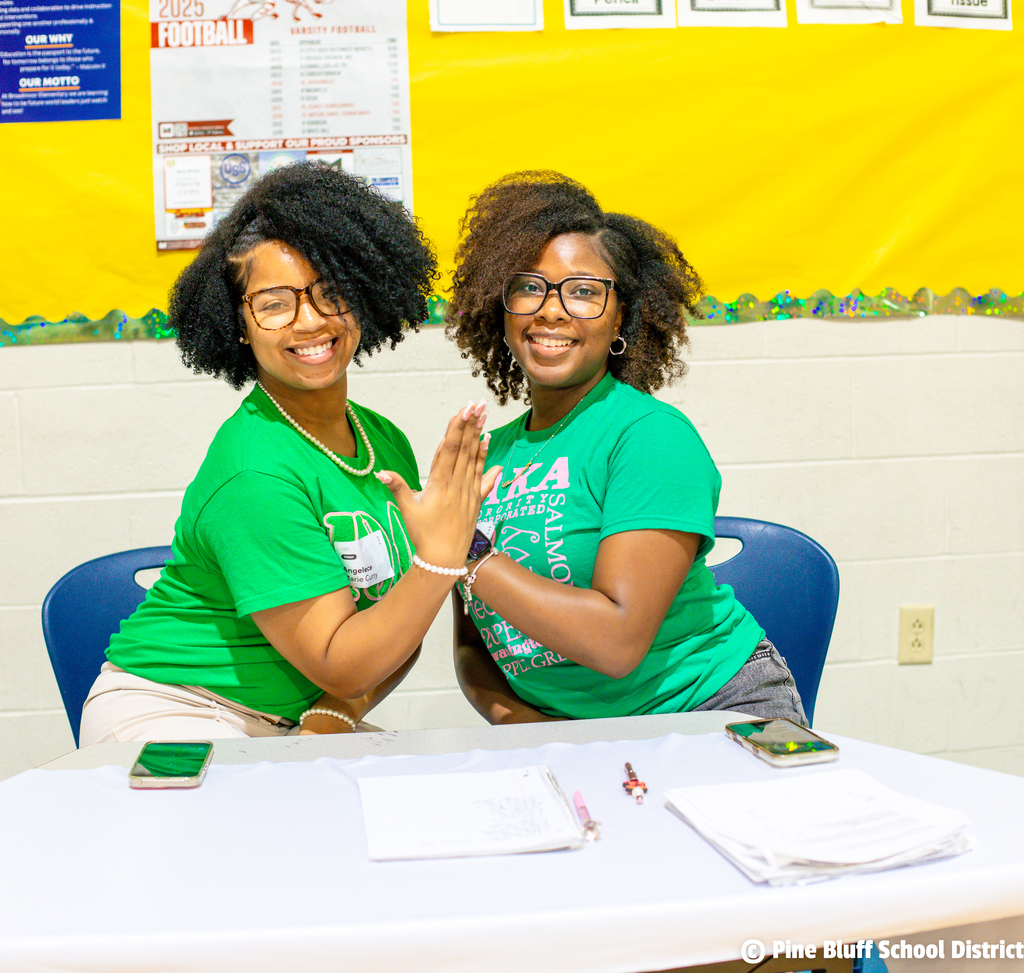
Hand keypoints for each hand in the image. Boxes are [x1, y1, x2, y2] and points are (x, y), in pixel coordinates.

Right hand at [377, 400, 500, 568]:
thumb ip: (397, 487)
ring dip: (479, 436)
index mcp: (439, 485)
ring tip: (484, 416)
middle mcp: (457, 485)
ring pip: (474, 459)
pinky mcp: (476, 500)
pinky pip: (482, 475)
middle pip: (464, 449)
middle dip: (470, 425)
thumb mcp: (407, 511)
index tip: (463, 410)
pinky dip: (486, 459)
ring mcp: (468, 492)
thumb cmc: (423, 535)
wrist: (444, 559)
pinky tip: (489, 443)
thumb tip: (380, 471)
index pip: (448, 450)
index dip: (456, 429)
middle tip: (478, 404)